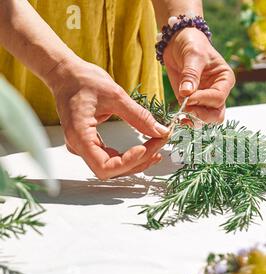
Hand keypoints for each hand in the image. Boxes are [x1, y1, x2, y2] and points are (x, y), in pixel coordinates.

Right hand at [46, 57, 169, 179]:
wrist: (67, 74)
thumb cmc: (82, 80)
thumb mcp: (115, 95)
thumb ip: (139, 116)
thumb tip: (160, 131)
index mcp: (80, 136)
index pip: (104, 166)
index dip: (127, 162)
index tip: (145, 149)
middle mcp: (79, 146)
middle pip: (112, 170)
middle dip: (139, 160)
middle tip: (159, 143)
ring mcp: (85, 146)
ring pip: (113, 167)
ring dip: (137, 161)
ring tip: (157, 147)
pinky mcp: (92, 143)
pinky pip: (112, 158)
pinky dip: (130, 156)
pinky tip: (146, 149)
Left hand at [164, 28, 234, 123]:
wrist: (178, 42)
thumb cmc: (192, 44)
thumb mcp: (193, 54)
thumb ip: (191, 74)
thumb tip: (187, 93)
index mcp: (225, 80)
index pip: (218, 97)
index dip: (203, 100)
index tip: (188, 96)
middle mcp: (218, 92)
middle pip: (216, 115)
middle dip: (202, 116)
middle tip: (186, 110)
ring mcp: (206, 100)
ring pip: (206, 120)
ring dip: (194, 120)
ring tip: (181, 113)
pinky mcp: (193, 103)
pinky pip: (193, 117)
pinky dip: (186, 120)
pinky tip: (178, 117)